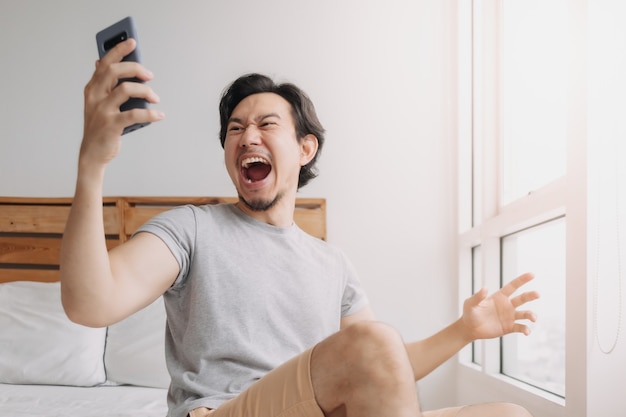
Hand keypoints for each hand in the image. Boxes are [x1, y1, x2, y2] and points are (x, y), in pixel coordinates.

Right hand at [81, 38, 163, 165]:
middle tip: (149, 75)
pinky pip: (134, 114)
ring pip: (125, 90)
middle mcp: (95, 96)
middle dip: (135, 68)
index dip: (118, 50)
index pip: (104, 63)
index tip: (132, 41)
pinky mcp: (111, 125)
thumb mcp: (97, 102)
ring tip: (155, 98)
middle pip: (114, 71)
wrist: (92, 153)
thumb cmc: (99, 126)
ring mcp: (102, 110)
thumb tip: (102, 63)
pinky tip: (159, 115)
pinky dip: (150, 114)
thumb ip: (102, 84)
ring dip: (145, 91)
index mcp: (92, 88)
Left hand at [461, 273, 539, 340]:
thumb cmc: (470, 313)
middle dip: (530, 296)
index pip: (512, 286)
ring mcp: (509, 316)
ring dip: (530, 315)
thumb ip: (477, 296)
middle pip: (522, 298)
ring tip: (533, 318)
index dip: (522, 280)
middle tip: (538, 294)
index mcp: (499, 297)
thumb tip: (485, 288)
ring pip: (524, 314)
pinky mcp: (509, 327)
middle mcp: (507, 305)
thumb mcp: (470, 304)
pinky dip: (525, 329)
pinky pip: (520, 327)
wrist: (470, 328)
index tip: (532, 274)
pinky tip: (527, 332)